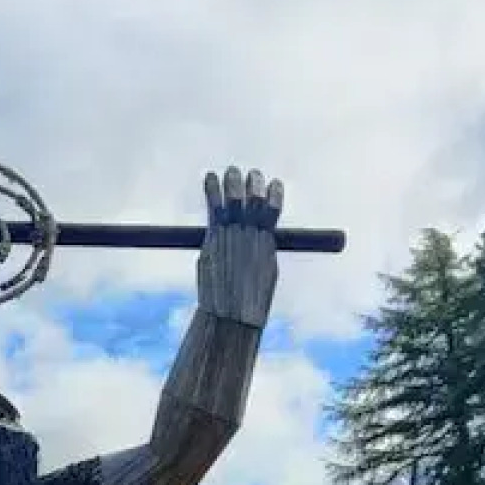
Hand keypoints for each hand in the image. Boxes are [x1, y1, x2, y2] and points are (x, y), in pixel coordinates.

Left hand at [196, 166, 281, 326]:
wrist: (232, 314)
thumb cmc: (248, 301)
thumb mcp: (263, 275)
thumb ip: (262, 255)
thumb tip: (263, 247)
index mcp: (267, 242)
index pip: (274, 209)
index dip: (274, 194)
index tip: (275, 183)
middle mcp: (251, 235)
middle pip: (255, 200)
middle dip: (255, 185)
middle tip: (252, 173)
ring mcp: (233, 235)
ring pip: (235, 199)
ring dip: (234, 183)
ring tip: (232, 170)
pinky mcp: (215, 238)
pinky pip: (214, 207)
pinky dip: (212, 190)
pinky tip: (210, 177)